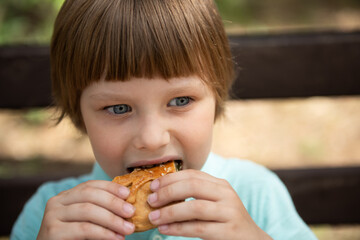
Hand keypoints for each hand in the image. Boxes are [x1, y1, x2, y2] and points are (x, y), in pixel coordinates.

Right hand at [37, 180, 135, 239]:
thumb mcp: (90, 221)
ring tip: (128, 228)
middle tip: (131, 212)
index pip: (90, 185)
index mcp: (66, 196)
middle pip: (89, 194)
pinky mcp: (52, 232)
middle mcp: (56, 202)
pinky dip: (103, 233)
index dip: (110, 187)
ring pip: (88, 210)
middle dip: (114, 202)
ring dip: (112, 219)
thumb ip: (102, 211)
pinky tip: (116, 238)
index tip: (128, 193)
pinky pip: (84, 228)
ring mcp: (52, 216)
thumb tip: (128, 205)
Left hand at [147, 169, 271, 239]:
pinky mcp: (228, 232)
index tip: (153, 186)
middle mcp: (227, 195)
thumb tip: (161, 194)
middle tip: (150, 200)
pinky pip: (198, 228)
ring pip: (194, 207)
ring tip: (153, 218)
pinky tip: (164, 229)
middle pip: (193, 186)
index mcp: (221, 185)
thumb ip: (195, 196)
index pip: (193, 174)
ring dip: (170, 212)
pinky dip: (178, 228)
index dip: (171, 178)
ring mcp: (229, 213)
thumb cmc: (225, 221)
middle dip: (168, 192)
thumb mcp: (214, 203)